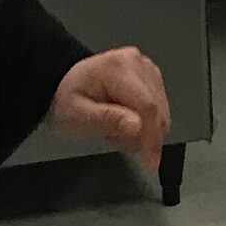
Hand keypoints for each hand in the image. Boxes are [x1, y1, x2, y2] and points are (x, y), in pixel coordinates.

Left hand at [49, 48, 169, 174]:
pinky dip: (147, 124)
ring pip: (162, 112)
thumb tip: (137, 126)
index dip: (151, 138)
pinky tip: (125, 123)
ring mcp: (146, 68)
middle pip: (157, 110)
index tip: (150, 163)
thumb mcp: (77, 115)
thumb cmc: (66, 101)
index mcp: (117, 67)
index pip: (147, 106)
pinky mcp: (151, 77)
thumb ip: (106, 120)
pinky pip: (160, 108)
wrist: (63, 87)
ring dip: (144, 131)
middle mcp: (136, 62)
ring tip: (114, 130)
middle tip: (116, 142)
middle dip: (144, 137)